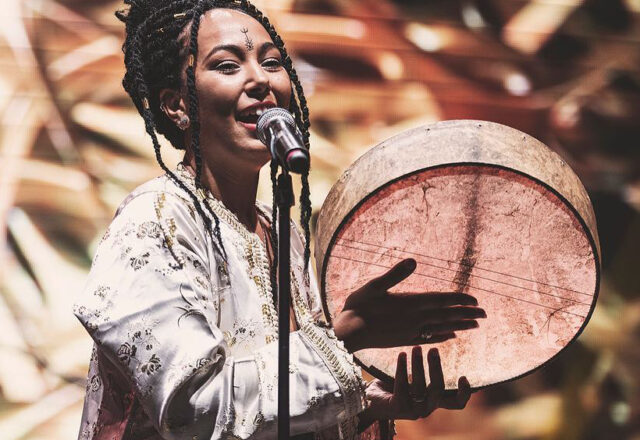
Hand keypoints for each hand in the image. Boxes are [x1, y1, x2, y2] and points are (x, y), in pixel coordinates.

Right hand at [333, 258, 485, 351]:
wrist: (348, 334)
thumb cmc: (358, 306)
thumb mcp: (374, 285)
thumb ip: (395, 274)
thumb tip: (413, 260)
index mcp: (409, 303)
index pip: (441, 300)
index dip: (459, 300)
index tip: (476, 300)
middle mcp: (414, 319)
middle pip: (446, 316)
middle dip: (467, 314)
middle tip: (485, 314)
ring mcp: (411, 332)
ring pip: (441, 328)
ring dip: (460, 326)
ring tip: (476, 326)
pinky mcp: (405, 340)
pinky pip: (429, 339)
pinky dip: (443, 337)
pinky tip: (452, 337)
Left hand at [362, 347, 471, 421]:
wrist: (371, 397)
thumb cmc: (396, 384)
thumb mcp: (415, 377)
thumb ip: (427, 369)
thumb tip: (439, 341)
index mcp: (434, 401)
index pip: (456, 403)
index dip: (464, 393)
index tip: (464, 377)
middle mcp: (427, 407)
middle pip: (438, 389)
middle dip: (435, 367)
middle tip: (433, 349)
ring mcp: (413, 410)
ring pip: (420, 386)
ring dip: (418, 364)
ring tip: (415, 347)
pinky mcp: (398, 407)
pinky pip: (402, 386)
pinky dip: (402, 368)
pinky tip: (401, 355)